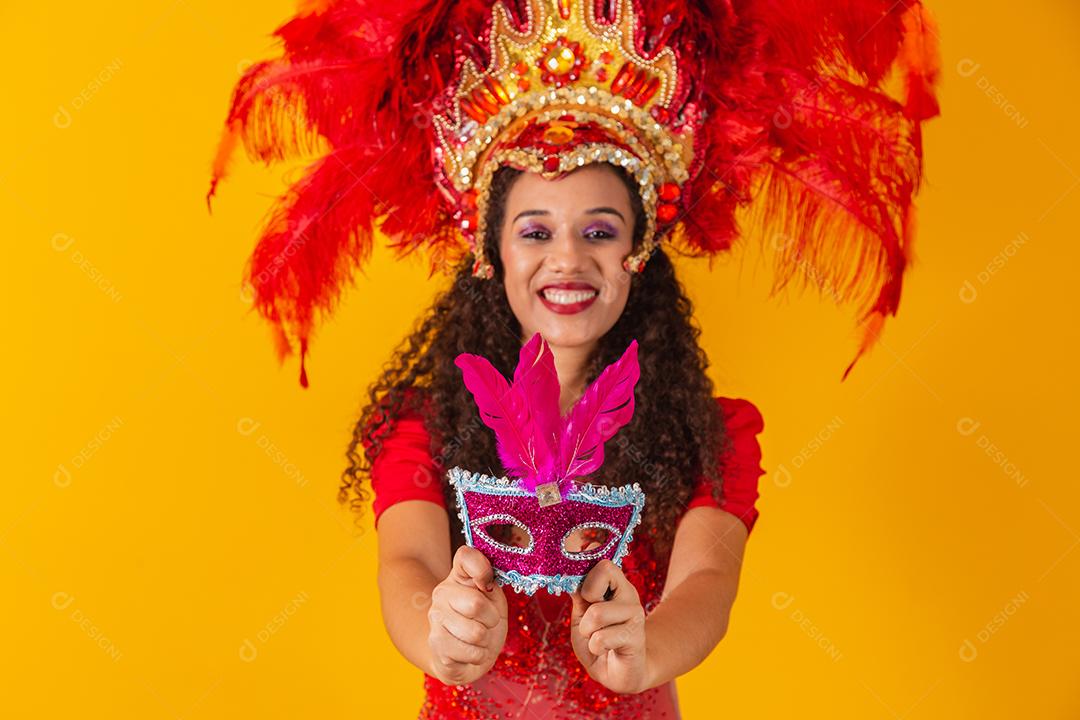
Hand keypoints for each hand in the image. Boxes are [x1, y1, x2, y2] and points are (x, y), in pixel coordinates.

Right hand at [427, 545, 507, 685]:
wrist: (467, 656)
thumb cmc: (485, 621)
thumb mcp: (494, 597)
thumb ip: (491, 581)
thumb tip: (485, 582)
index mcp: (459, 577)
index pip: (466, 556)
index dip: (483, 569)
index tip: (488, 586)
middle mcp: (441, 593)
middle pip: (476, 604)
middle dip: (492, 619)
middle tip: (488, 623)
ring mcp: (435, 619)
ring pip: (476, 633)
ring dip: (486, 641)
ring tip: (479, 639)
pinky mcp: (436, 645)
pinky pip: (472, 653)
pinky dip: (479, 656)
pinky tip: (471, 652)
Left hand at [570, 559, 649, 693]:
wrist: (618, 674)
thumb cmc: (599, 641)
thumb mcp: (582, 615)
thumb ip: (579, 593)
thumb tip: (568, 570)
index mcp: (616, 585)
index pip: (602, 560)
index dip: (585, 573)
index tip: (583, 595)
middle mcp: (628, 594)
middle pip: (605, 569)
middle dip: (586, 598)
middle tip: (591, 618)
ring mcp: (635, 614)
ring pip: (597, 612)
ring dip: (587, 631)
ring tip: (596, 638)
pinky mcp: (636, 637)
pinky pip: (601, 639)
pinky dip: (595, 647)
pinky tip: (606, 650)